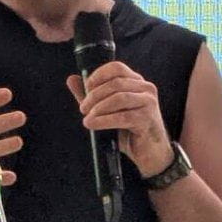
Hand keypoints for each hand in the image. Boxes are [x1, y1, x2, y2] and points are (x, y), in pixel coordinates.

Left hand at [65, 62, 171, 177]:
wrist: (149, 153)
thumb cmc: (129, 130)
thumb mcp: (107, 110)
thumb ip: (91, 95)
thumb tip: (72, 79)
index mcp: (137, 82)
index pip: (116, 68)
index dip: (98, 75)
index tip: (86, 88)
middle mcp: (146, 89)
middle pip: (115, 83)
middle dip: (94, 95)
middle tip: (83, 108)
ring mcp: (149, 103)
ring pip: (119, 98)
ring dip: (99, 108)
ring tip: (87, 117)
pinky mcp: (148, 119)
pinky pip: (123, 117)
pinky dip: (104, 121)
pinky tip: (93, 125)